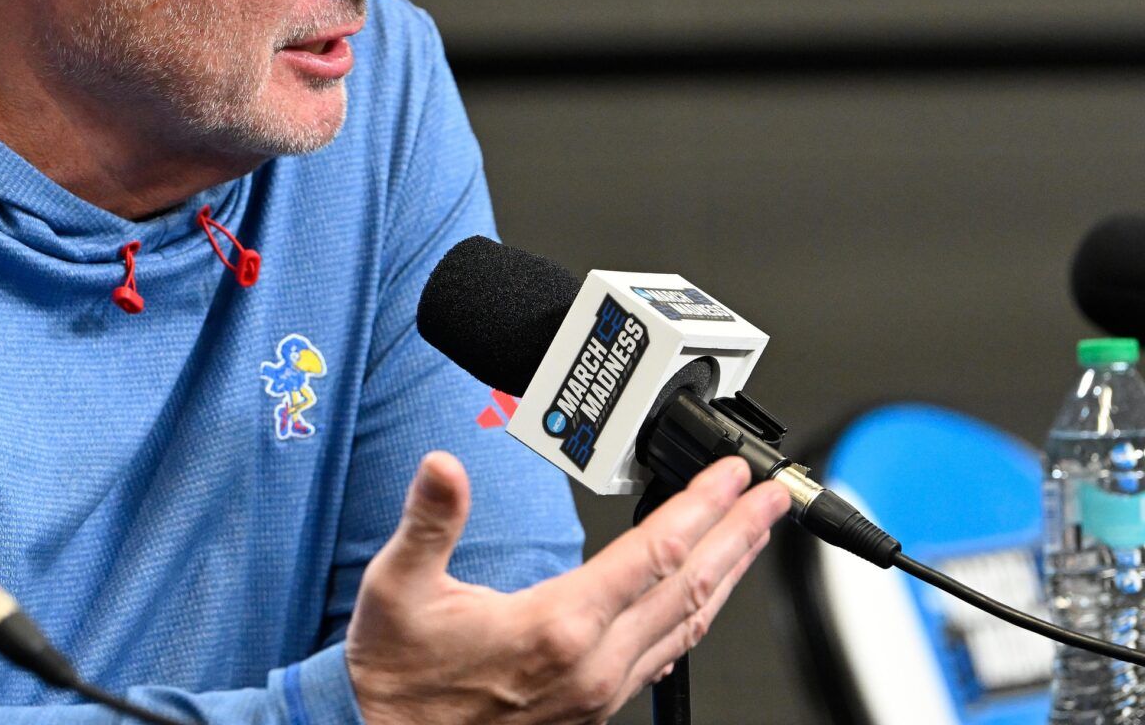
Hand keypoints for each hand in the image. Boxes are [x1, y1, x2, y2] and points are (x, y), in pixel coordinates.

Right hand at [344, 453, 787, 723]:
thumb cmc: (396, 674)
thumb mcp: (398, 585)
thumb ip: (429, 520)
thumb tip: (444, 468)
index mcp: (557, 627)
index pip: (655, 555)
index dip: (701, 508)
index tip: (731, 475)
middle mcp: (592, 664)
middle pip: (692, 590)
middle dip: (738, 537)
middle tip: (773, 498)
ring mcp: (598, 691)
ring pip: (688, 627)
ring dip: (728, 576)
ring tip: (751, 538)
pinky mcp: (591, 706)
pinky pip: (665, 656)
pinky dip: (694, 618)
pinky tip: (700, 603)